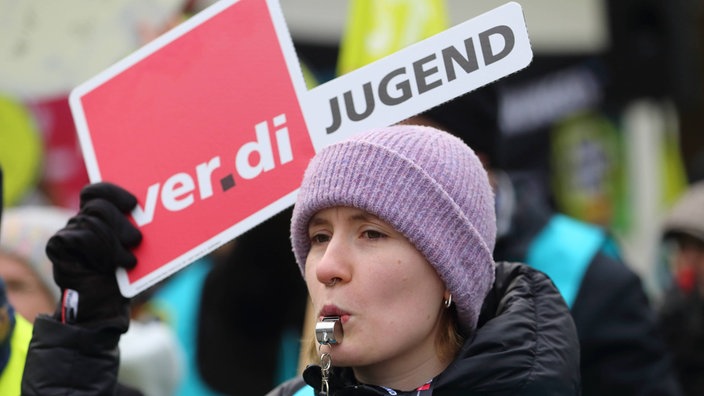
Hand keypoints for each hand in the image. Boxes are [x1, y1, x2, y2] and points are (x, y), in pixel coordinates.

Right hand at [47, 182, 141, 330]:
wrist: (102, 306)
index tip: (133, 204)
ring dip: (114, 243)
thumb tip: (155, 209)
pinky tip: (110, 266)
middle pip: (98, 205)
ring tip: (126, 260)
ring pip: (92, 221)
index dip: (114, 192)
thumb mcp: (132, 248)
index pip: (97, 191)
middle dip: (121, 222)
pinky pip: (81, 237)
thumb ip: (134, 227)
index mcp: (96, 216)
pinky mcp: (58, 245)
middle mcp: (80, 221)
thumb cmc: (120, 277)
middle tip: (136, 239)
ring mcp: (67, 232)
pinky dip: (101, 251)